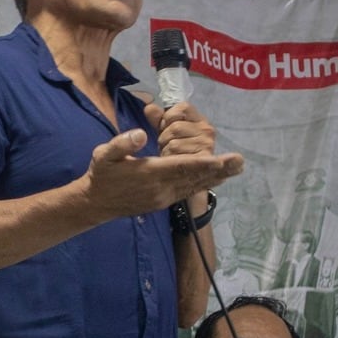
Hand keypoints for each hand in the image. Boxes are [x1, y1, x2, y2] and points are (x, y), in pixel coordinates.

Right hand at [83, 127, 242, 217]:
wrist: (96, 203)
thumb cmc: (102, 174)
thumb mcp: (104, 154)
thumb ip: (122, 144)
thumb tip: (139, 134)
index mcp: (149, 174)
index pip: (180, 166)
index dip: (202, 163)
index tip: (221, 159)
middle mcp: (161, 188)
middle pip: (194, 177)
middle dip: (218, 169)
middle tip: (241, 162)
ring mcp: (163, 198)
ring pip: (194, 185)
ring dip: (215, 177)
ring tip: (235, 169)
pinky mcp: (163, 202)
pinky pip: (187, 191)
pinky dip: (203, 183)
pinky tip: (214, 177)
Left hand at [143, 101, 218, 156]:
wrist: (187, 173)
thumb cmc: (177, 148)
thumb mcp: (166, 130)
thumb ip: (158, 118)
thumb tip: (149, 108)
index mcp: (199, 118)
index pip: (181, 109)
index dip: (168, 118)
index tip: (167, 128)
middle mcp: (206, 130)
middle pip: (175, 127)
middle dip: (164, 138)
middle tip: (168, 145)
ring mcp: (206, 145)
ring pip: (174, 144)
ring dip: (166, 151)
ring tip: (171, 154)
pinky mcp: (202, 160)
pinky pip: (176, 157)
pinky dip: (169, 160)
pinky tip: (173, 163)